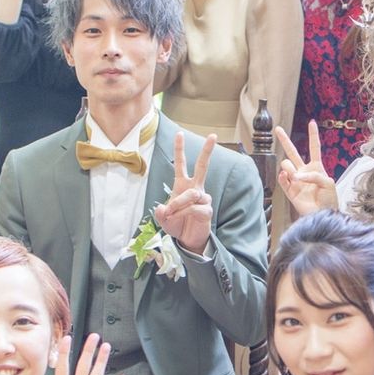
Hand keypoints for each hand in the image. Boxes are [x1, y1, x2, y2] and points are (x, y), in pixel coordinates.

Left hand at [153, 132, 214, 254]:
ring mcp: (202, 199)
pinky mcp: (207, 210)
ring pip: (191, 194)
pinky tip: (179, 219)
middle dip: (207, 151)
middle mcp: (195, 188)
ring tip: (171, 214)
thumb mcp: (163, 218)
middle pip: (203, 166)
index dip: (180, 149)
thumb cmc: (177, 224)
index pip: (181, 164)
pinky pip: (194, 207)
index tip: (179, 134)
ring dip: (178, 204)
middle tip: (213, 135)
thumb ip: (160, 213)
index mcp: (182, 185)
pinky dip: (182, 213)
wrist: (187, 240)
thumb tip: (162, 208)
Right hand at [275, 122, 338, 214]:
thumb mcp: (328, 183)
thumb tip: (297, 175)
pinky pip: (282, 179)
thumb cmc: (329, 199)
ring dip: (291, 169)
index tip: (311, 122)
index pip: (314, 148)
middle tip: (278, 129)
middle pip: (292, 152)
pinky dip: (284, 177)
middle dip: (285, 140)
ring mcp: (295, 180)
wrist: (322, 215)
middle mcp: (304, 171)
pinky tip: (288, 177)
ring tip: (297, 178)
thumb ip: (314, 175)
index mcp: (316, 167)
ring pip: (286, 165)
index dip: (313, 135)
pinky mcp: (289, 190)